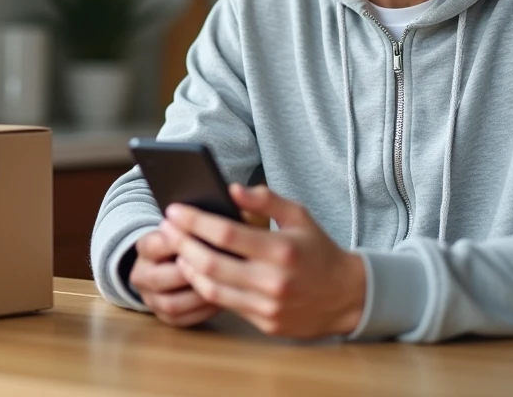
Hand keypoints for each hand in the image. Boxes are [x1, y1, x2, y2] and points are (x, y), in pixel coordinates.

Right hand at [129, 228, 219, 327]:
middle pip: (159, 278)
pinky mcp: (164, 318)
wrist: (166, 264)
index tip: (206, 238)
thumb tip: (214, 228)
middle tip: (217, 267)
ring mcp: (151, 300)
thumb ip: (191, 229)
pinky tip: (222, 301)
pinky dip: (203, 312)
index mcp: (144, 248)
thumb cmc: (183, 243)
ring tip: (222, 287)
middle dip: (189, 273)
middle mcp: (141, 275)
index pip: (156, 245)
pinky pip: (183, 320)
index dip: (180, 243)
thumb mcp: (181, 229)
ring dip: (198, 296)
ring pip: (171, 304)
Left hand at [160, 184, 365, 338]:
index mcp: (281, 249)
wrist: (347, 297)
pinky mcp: (264, 323)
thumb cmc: (319, 250)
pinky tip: (196, 270)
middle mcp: (272, 281)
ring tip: (176, 249)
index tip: (174, 210)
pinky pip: (225, 303)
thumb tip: (231, 189)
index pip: (226, 233)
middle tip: (165, 228)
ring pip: (212, 288)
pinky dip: (205, 286)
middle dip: (182, 243)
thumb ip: (267, 199)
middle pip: (211, 262)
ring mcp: (267, 306)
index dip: (195, 221)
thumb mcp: (300, 216)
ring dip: (188, 267)